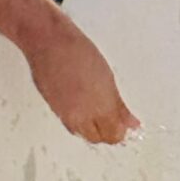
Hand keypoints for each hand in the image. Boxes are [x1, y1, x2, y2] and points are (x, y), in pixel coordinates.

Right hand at [24, 8, 138, 145]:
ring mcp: (65, 113)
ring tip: (95, 111)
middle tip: (111, 119)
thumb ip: (119, 106)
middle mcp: (82, 116)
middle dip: (106, 133)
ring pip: (81, 133)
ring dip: (90, 128)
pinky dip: (76, 120)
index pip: (114, 135)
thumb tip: (130, 122)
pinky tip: (80, 105)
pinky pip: (68, 123)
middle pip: (97, 138)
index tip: (124, 124)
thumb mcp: (108, 77)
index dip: (120, 131)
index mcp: (100, 108)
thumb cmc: (78, 52)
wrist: (48, 42)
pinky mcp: (53, 107)